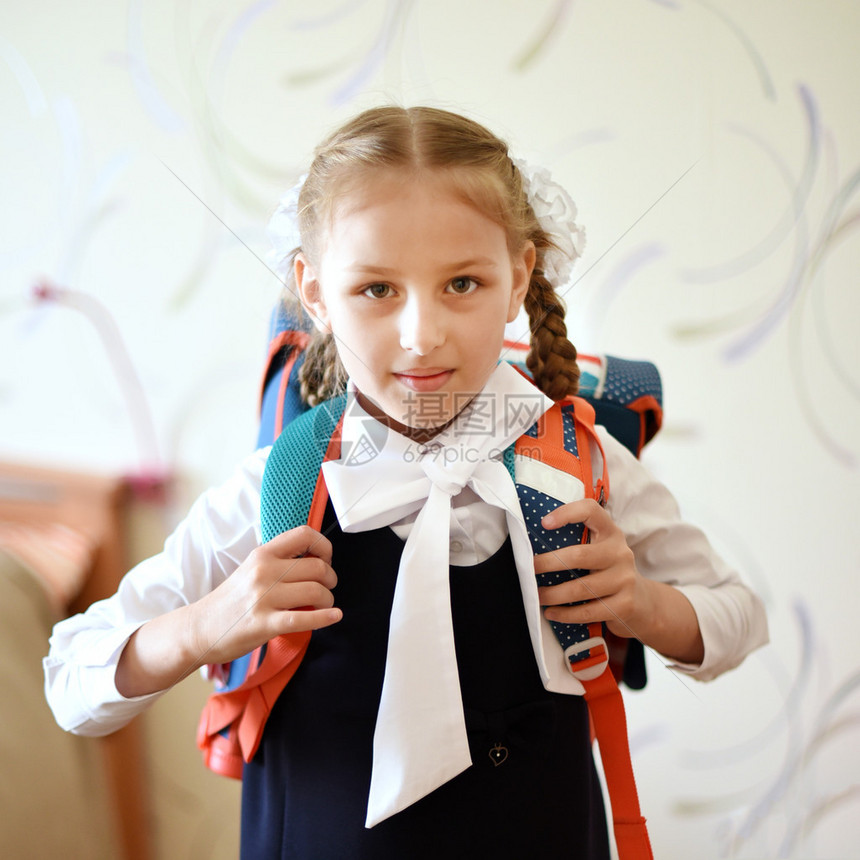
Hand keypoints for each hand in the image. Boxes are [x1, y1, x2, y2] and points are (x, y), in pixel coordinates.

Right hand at [191, 526, 340, 666]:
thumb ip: (279, 561)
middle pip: (317, 567)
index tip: (326, 559)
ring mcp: (263, 597)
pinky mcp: (264, 623)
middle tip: (327, 588)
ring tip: (323, 605)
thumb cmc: (231, 600)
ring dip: (328, 600)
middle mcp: (264, 571)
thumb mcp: (251, 568)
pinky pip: (304, 618)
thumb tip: (315, 559)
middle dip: (331, 579)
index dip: (324, 546)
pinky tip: (335, 616)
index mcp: (262, 554)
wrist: (200, 628)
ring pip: (315, 591)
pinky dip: (326, 617)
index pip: (304, 535)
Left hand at [533, 499, 703, 663]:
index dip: (567, 513)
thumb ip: (578, 541)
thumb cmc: (607, 570)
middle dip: (549, 563)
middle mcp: (620, 553)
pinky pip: (588, 611)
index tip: (544, 523)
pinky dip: (565, 614)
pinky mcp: (624, 605)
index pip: (591, 511)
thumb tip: (531, 545)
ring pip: (581, 588)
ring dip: (553, 594)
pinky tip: (551, 613)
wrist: (642, 601)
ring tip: (537, 595)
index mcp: (610, 532)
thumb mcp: (600, 549)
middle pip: (579, 556)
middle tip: (529, 569)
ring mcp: (624, 579)